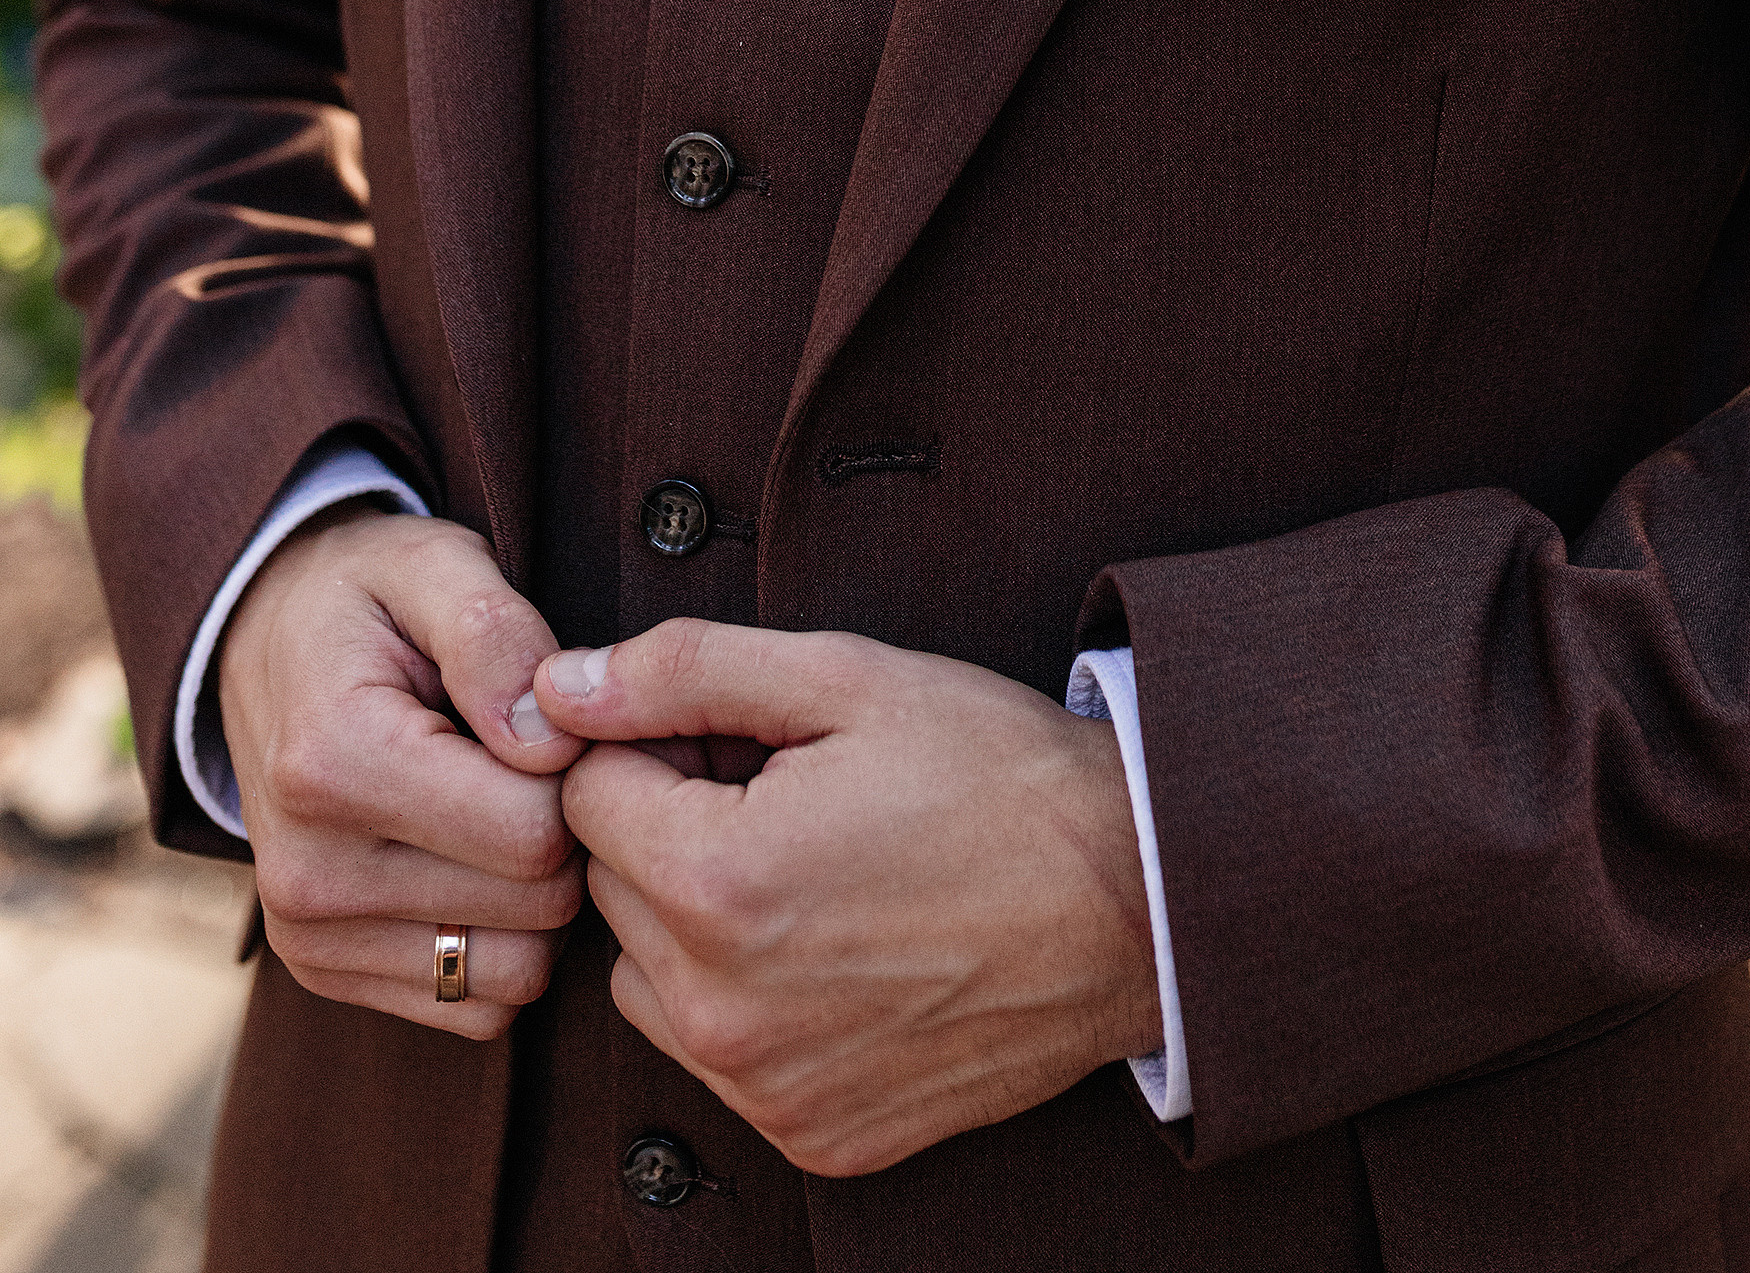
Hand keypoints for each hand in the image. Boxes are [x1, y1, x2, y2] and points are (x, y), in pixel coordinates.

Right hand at [219, 508, 588, 1040]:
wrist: (263, 647)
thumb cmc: (369, 599)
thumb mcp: (433, 564)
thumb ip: (496, 634)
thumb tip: (549, 740)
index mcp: (333, 765)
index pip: (535, 831)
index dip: (579, 771)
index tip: (555, 719)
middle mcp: (307, 873)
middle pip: (537, 905)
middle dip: (569, 832)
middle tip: (541, 762)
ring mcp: (309, 937)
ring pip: (518, 971)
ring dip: (543, 899)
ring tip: (510, 806)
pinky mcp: (324, 973)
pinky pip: (479, 1007)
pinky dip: (503, 942)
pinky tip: (481, 862)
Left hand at [535, 619, 1161, 1173]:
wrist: (1136, 900)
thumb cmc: (995, 773)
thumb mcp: (844, 678)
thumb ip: (679, 671)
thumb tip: (557, 686)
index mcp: (718, 883)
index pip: (589, 793)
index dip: (659, 743)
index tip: (740, 737)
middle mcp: (723, 1010)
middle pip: (612, 887)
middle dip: (673, 826)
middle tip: (791, 792)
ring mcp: (767, 1088)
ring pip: (649, 977)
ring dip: (697, 919)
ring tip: (816, 867)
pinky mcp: (812, 1136)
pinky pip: (719, 1055)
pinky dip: (752, 999)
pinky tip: (844, 944)